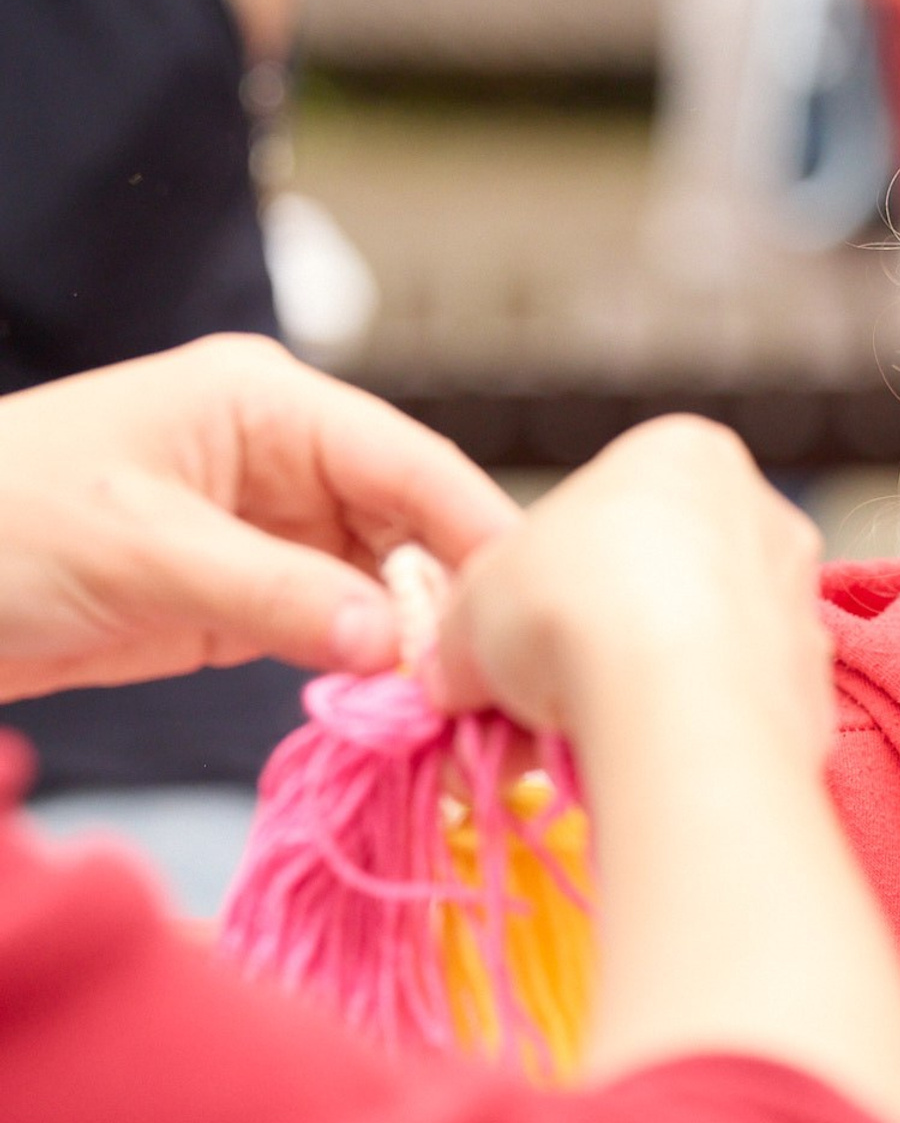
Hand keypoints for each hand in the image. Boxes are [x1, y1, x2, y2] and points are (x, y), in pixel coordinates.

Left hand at [0, 336, 517, 703]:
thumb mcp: (143, 552)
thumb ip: (278, 595)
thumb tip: (395, 649)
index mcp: (270, 407)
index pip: (413, 466)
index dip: (482, 537)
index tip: (533, 616)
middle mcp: (293, 462)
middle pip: (422, 532)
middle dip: (461, 606)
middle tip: (503, 689)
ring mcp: (282, 533)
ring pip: (396, 590)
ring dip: (426, 650)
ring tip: (468, 715)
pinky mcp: (264, 598)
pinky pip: (351, 633)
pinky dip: (382, 675)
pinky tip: (412, 715)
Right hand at [434, 416, 829, 759]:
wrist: (676, 701)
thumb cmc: (569, 609)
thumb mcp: (473, 607)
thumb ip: (466, 633)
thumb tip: (456, 678)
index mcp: (685, 455)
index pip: (605, 517)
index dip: (545, 586)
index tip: (513, 642)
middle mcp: (763, 517)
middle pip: (661, 588)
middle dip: (600, 648)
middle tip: (542, 702)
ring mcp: (800, 607)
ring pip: (703, 657)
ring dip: (646, 697)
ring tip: (585, 746)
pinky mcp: (818, 693)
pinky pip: (737, 714)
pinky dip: (693, 738)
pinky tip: (649, 766)